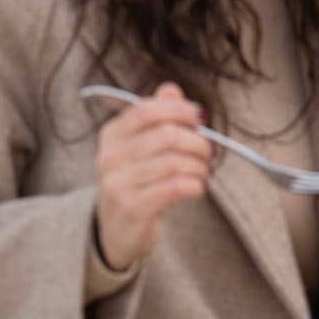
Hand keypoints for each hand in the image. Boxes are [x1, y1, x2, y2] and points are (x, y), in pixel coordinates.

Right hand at [93, 82, 210, 270]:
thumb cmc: (138, 181)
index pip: (146, 110)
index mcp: (112, 135)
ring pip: (174, 162)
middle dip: (197, 142)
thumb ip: (157, 117)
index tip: (199, 118)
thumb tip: (171, 90)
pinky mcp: (132, 208)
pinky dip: (195, 184)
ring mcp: (118, 184)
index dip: (179, 110)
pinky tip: (196, 187)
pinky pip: (175, 187)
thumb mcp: (142, 146)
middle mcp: (109, 157)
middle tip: (208, 151)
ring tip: (202, 171)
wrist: (118, 229)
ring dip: (199, 166)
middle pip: (166, 136)